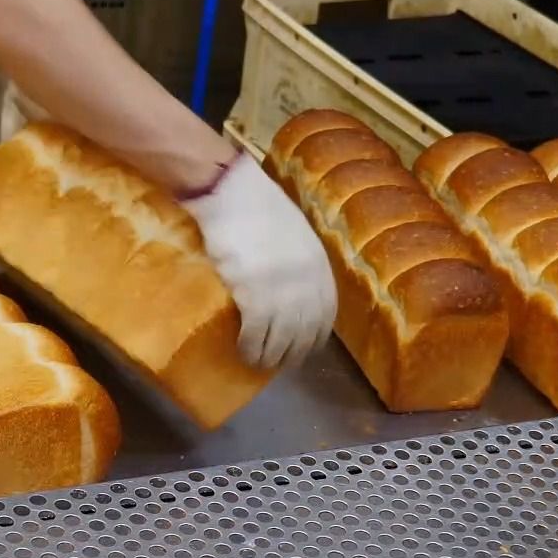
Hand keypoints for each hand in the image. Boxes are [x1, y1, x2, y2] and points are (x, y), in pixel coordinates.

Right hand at [182, 154, 337, 368]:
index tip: (302, 348)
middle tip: (276, 363)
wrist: (232, 193)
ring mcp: (283, 293)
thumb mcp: (294, 234)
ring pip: (281, 340)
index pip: (325, 316)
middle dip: (292, 354)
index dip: (313, 337)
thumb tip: (291, 285)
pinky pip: (256, 335)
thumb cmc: (258, 206)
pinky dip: (250, 348)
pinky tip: (243, 352)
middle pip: (304, 333)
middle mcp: (308, 285)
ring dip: (269, 357)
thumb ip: (299, 262)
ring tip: (257, 363)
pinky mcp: (255, 297)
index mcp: (320, 267)